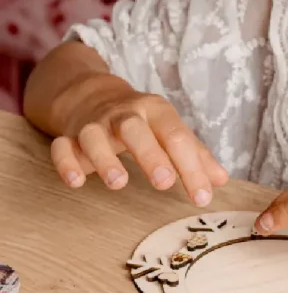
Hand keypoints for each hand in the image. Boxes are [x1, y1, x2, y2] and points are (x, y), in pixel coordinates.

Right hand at [50, 74, 228, 204]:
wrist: (92, 94)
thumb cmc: (141, 121)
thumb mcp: (169, 130)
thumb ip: (194, 155)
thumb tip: (221, 181)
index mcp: (156, 112)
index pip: (177, 137)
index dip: (192, 167)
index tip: (202, 198)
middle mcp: (124, 115)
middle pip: (135, 130)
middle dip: (150, 155)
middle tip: (164, 182)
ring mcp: (94, 125)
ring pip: (95, 136)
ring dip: (105, 159)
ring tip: (118, 183)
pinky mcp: (69, 136)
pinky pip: (62, 146)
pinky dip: (66, 162)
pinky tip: (77, 181)